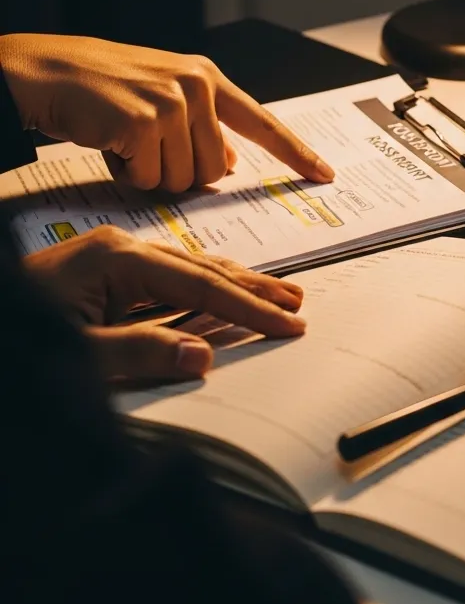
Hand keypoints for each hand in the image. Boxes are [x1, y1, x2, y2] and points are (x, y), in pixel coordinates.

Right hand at [0, 33, 333, 190]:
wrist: (44, 72)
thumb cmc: (101, 89)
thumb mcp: (162, 99)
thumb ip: (200, 128)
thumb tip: (228, 167)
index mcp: (207, 79)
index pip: (263, 123)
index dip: (296, 153)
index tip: (325, 174)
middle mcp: (197, 86)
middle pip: (215, 170)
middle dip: (179, 172)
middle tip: (144, 147)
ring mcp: (173, 102)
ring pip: (184, 180)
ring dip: (150, 174)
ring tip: (124, 140)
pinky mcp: (145, 122)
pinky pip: (150, 179)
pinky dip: (127, 174)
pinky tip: (109, 143)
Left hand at [24, 226, 306, 380]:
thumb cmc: (15, 337)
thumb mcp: (75, 354)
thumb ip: (138, 353)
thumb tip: (202, 354)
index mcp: (117, 260)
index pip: (200, 285)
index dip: (248, 307)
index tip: (287, 323)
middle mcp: (122, 249)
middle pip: (204, 267)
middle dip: (254, 287)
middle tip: (297, 303)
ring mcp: (114, 257)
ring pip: (191, 268)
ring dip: (236, 283)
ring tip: (278, 294)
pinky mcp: (107, 271)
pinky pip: (170, 277)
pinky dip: (206, 287)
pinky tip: (223, 295)